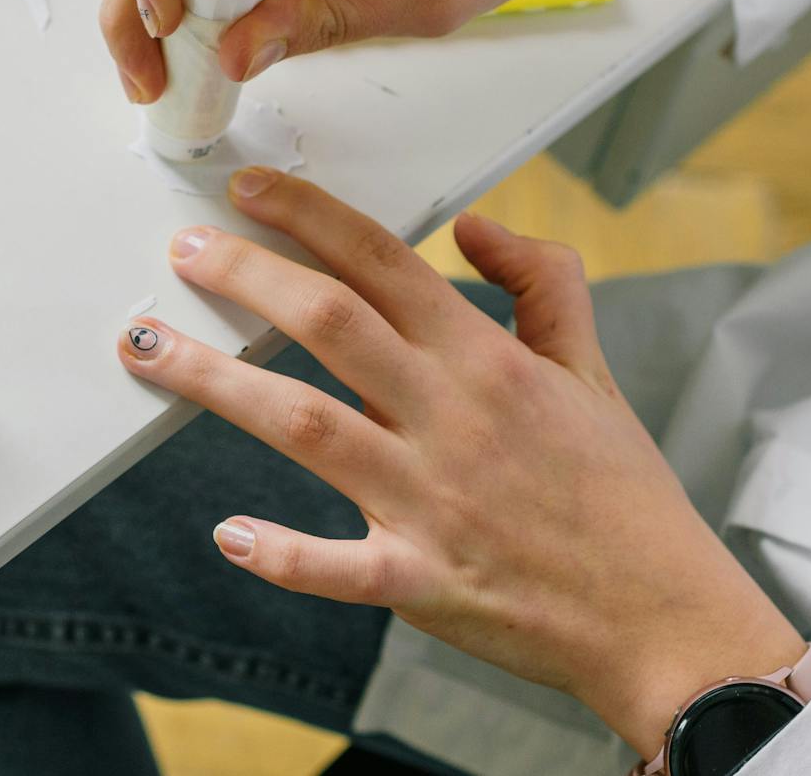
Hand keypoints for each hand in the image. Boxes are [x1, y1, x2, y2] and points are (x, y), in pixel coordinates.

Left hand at [118, 169, 804, 755]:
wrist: (665, 619)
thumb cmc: (620, 494)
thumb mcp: (594, 370)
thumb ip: (542, 285)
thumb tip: (479, 227)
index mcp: (487, 360)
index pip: (384, 261)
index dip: (309, 216)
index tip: (249, 191)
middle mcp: (451, 417)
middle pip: (329, 324)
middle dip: (245, 276)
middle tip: (182, 248)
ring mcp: (430, 499)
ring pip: (305, 425)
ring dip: (214, 383)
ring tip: (145, 348)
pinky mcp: (420, 579)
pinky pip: (337, 566)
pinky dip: (281, 553)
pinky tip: (229, 533)